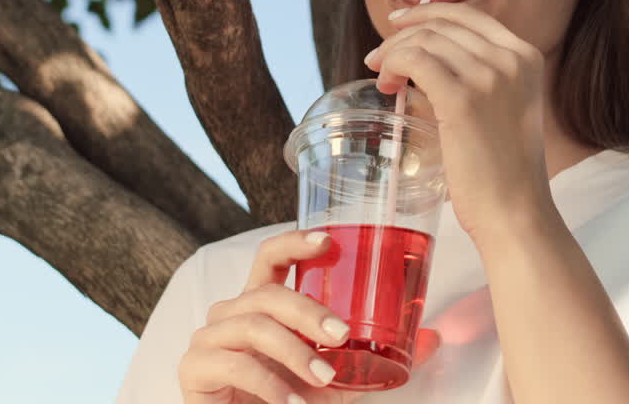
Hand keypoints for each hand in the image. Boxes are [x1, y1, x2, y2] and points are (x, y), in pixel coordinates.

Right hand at [178, 230, 439, 403]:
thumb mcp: (336, 379)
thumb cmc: (286, 400)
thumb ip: (375, 358)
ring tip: (323, 380)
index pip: (270, 258)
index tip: (327, 240)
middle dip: (308, 311)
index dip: (294, 242)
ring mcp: (209, 337)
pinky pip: (234, 363)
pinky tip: (290, 403)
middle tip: (341, 336)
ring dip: (293, 352)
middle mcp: (232, 312)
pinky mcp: (194, 368)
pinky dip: (268, 383)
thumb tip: (435, 339)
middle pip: (268, 292)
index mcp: (262, 304)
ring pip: (253, 326)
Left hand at [364, 3, 552, 240]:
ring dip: (392, 53)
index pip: (468, 16)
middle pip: (442, 25)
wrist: (517, 214)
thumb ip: (480, 79)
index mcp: (526, 57)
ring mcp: (490, 76)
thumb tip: (426, 59)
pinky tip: (387, 86)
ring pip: (423, 40)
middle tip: (377, 57)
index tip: (398, 24)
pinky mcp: (463, 99)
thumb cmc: (503, 172)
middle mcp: (512, 59)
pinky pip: (414, 61)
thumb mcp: (504, 110)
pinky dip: (393, 66)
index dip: (427, 13)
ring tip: (382, 79)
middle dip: (402, 35)